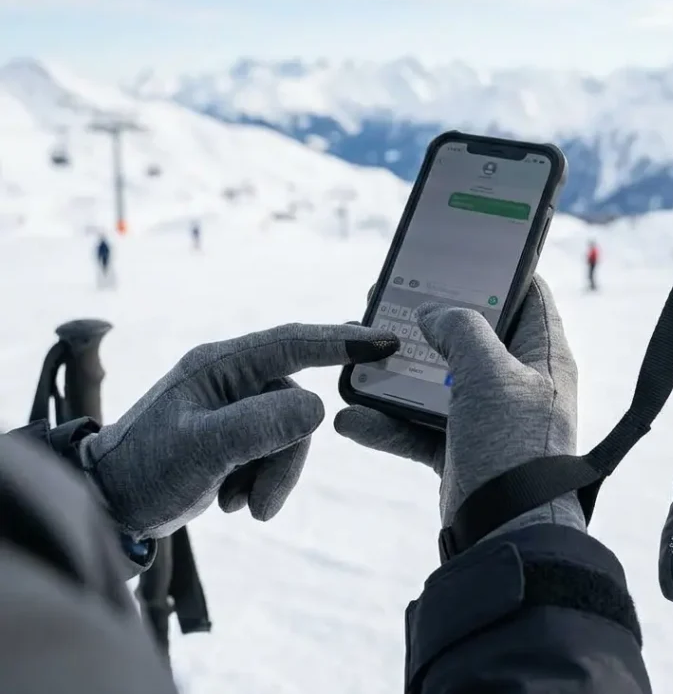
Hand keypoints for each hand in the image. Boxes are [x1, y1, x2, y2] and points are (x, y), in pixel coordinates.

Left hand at [78, 323, 398, 538]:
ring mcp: (235, 407)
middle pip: (296, 406)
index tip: (386, 343)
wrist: (110, 506)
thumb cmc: (145, 471)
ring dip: (272, 476)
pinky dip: (262, 481)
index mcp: (220, 365)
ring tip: (239, 506)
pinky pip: (276, 451)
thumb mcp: (202, 450)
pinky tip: (231, 499)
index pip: (293, 342)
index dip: (342, 341)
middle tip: (261, 504)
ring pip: (290, 434)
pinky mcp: (238, 434)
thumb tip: (319, 408)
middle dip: (286, 458)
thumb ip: (260, 426)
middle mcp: (231, 379)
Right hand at [334, 276, 584, 537]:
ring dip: (400, 370)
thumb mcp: (490, 371)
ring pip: (439, 380)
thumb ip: (462, 329)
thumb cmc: (511, 443)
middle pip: (473, 334)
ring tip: (362, 350)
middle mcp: (519, 381)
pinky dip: (388, 424)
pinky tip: (352, 418)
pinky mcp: (462, 449)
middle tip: (391, 296)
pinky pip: (419, 428)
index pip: (528, 295)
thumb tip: (436, 314)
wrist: (508, 532)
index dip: (497, 270)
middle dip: (432, 317)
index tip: (458, 253)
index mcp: (543, 354)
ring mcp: (489, 417)